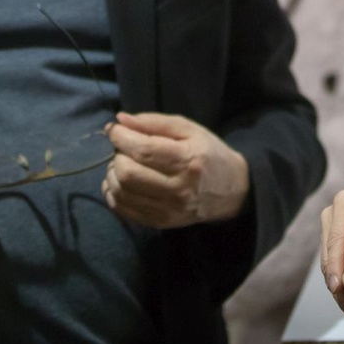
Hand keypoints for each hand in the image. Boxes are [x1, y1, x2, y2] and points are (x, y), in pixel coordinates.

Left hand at [102, 111, 249, 228]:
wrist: (232, 191)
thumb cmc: (209, 154)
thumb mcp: (189, 129)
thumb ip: (154, 122)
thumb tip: (120, 120)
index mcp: (187, 160)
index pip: (143, 150)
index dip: (120, 137)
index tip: (113, 129)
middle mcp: (177, 189)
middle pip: (128, 174)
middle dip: (116, 156)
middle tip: (123, 149)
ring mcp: (167, 210)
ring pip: (121, 193)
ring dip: (112, 174)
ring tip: (122, 164)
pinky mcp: (159, 223)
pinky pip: (122, 210)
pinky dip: (112, 194)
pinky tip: (120, 182)